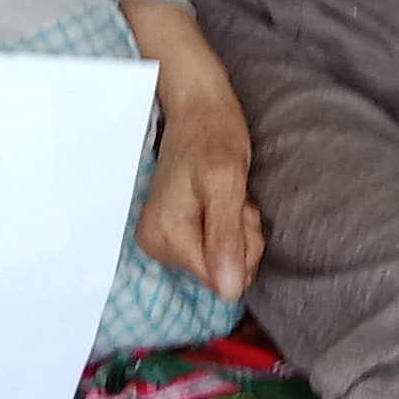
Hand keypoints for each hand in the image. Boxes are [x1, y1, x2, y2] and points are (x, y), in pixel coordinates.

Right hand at [118, 0, 263, 299]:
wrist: (198, 106)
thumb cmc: (214, 135)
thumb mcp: (226, 183)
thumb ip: (226, 238)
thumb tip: (228, 292)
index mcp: (164, 237)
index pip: (221, 277)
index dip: (242, 245)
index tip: (238, 207)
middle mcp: (156, 245)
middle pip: (222, 270)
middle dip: (241, 236)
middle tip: (236, 198)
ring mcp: (163, 239)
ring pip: (223, 259)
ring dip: (238, 228)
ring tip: (229, 192)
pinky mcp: (174, 231)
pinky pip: (216, 246)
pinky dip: (229, 223)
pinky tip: (223, 197)